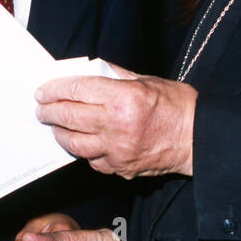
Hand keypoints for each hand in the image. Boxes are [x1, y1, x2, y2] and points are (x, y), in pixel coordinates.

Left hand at [35, 66, 196, 178]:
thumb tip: (89, 72)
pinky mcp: (120, 168)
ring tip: (56, 126)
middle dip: (49, 111)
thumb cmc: (178, 107)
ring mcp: (116, 150)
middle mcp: (116, 125)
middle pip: (68, 116)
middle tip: (41, 108)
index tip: (43, 91)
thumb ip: (116, 77)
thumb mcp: (147, 80)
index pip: (77, 90)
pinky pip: (92, 161)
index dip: (54, 89)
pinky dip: (84, 151)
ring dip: (60, 133)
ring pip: (73, 143)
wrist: (198, 139)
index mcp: (123, 98)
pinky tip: (83, 142)